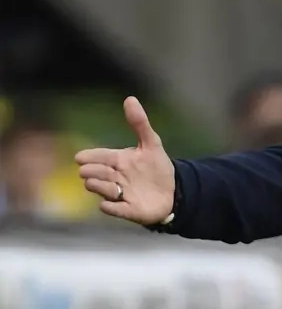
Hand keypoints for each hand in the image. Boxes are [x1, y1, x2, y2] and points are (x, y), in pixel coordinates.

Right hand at [75, 97, 175, 223]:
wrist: (174, 191)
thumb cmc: (157, 168)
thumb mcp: (152, 144)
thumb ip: (140, 123)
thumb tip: (130, 98)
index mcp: (117, 161)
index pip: (96, 157)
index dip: (89, 157)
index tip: (80, 158)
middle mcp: (113, 177)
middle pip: (92, 173)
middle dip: (93, 172)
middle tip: (99, 171)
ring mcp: (118, 194)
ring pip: (99, 189)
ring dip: (101, 187)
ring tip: (114, 185)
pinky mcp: (127, 210)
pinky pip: (112, 210)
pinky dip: (110, 207)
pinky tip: (109, 204)